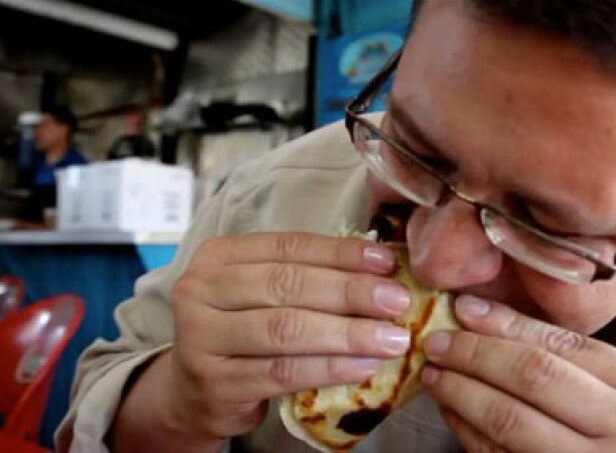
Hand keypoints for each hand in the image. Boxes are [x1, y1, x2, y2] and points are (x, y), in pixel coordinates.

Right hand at [165, 232, 412, 442]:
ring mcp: (200, 338)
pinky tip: (363, 366)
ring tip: (391, 338)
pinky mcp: (215, 383)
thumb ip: (308, 275)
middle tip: (397, 301)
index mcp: (218, 256)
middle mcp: (200, 290)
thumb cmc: (242, 333)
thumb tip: (381, 270)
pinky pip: (284, 372)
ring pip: (287, 330)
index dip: (342, 253)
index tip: (387, 263)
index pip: (289, 247)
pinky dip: (330, 368)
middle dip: (351, 292)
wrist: (193, 392)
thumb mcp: (262, 294)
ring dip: (348, 334)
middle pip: (288, 285)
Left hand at [420, 295, 615, 452]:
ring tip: (435, 375)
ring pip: (509, 418)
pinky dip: (469, 432)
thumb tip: (494, 324)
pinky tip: (452, 413)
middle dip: (475, 353)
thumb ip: (582, 369)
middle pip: (533, 374)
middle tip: (438, 342)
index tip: (465, 309)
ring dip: (461, 392)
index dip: (506, 323)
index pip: (563, 343)